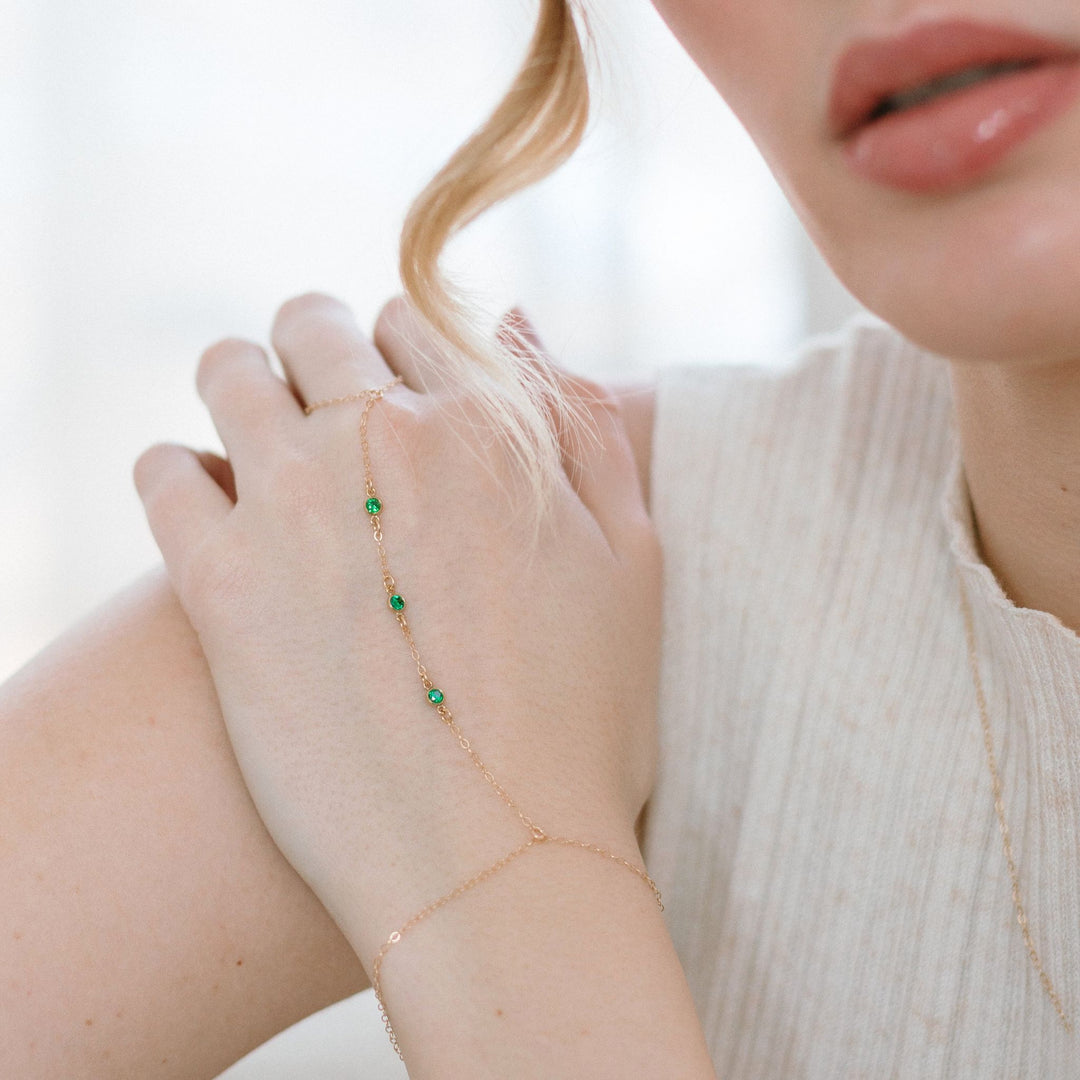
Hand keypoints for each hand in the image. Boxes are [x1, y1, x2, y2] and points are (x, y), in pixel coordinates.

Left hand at [133, 293, 661, 963]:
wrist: (499, 858)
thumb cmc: (584, 717)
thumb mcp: (631, 555)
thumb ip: (582, 426)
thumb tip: (518, 325)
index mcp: (482, 425)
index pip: (410, 318)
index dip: (402, 350)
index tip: (399, 398)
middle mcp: (377, 439)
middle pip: (313, 325)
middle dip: (320, 352)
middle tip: (331, 420)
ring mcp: (289, 506)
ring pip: (228, 373)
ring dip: (244, 388)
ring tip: (267, 451)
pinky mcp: (219, 585)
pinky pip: (162, 472)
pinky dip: (181, 474)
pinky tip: (217, 515)